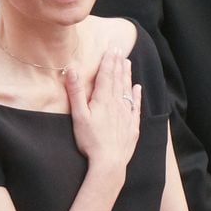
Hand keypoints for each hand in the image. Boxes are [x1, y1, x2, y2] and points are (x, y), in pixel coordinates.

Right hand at [65, 49, 140, 173]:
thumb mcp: (79, 116)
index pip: (106, 75)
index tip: (111, 48)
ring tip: (128, 62)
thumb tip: (72, 70)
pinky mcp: (132, 126)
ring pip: (127, 90)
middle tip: (120, 50)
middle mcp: (117, 104)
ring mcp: (126, 115)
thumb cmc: (91, 140)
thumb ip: (76, 92)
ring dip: (127, 75)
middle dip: (118, 63)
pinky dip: (136, 96)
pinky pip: (135, 107)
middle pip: (118, 79)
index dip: (108, 60)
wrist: (109, 162)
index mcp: (103, 99)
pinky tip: (137, 88)